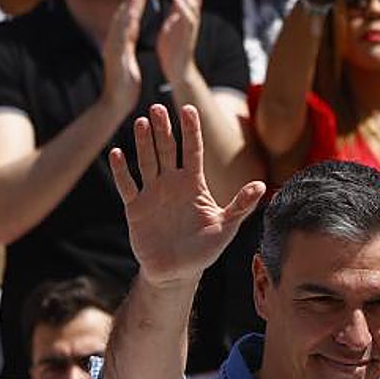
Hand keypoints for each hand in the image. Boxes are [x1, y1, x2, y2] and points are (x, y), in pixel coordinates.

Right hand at [101, 0, 144, 116]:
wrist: (115, 103)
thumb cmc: (125, 84)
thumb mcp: (128, 59)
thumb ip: (127, 44)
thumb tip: (129, 33)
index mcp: (121, 43)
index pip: (129, 19)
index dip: (136, 5)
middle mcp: (115, 43)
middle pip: (124, 16)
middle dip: (132, 0)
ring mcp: (113, 49)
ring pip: (121, 24)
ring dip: (128, 8)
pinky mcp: (115, 57)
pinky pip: (121, 38)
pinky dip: (126, 26)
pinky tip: (131, 17)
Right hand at [110, 104, 265, 286]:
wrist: (178, 271)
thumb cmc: (205, 249)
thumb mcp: (226, 226)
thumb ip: (241, 205)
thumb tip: (262, 186)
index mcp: (194, 185)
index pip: (193, 151)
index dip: (191, 131)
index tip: (189, 109)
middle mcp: (172, 184)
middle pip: (167, 150)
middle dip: (163, 130)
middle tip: (156, 107)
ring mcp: (152, 194)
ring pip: (146, 162)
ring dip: (143, 143)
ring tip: (140, 122)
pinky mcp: (136, 208)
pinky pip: (128, 185)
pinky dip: (122, 171)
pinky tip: (117, 153)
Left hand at [156, 0, 202, 85]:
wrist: (177, 68)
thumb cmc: (172, 47)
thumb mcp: (172, 22)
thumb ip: (174, 9)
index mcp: (188, 12)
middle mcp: (193, 16)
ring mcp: (191, 25)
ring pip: (192, 2)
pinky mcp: (187, 35)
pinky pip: (188, 18)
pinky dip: (182, 7)